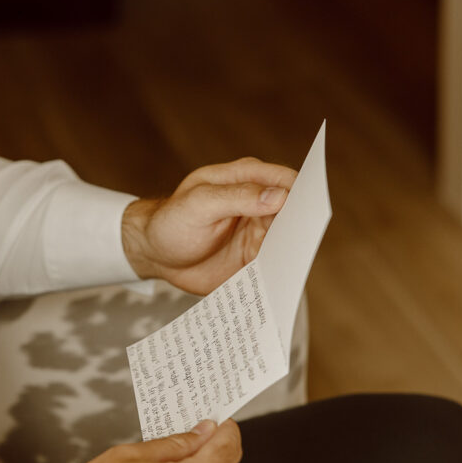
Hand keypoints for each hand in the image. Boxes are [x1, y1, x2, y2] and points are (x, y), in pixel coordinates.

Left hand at [122, 158, 296, 294]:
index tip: (307, 214)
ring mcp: (258, 232)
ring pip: (288, 241)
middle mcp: (258, 204)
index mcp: (247, 179)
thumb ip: (237, 197)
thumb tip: (279, 196)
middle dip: (300, 229)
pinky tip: (276, 283)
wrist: (154, 255)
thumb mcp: (198, 204)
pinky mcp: (253, 258)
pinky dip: (278, 272)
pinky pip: (274, 264)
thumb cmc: (170, 222)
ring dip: (290, 253)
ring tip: (287, 269)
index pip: (286, 181)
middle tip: (299, 246)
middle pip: (294, 213)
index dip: (302, 194)